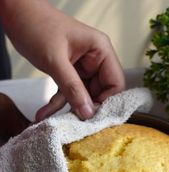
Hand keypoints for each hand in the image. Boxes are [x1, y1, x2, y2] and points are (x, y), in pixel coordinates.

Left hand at [1, 0, 124, 120]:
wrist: (16, 15)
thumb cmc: (37, 26)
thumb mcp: (55, 60)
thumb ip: (72, 87)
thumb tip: (87, 113)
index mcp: (100, 51)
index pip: (116, 83)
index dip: (108, 102)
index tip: (94, 117)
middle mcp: (94, 60)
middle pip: (101, 93)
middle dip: (88, 109)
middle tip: (76, 123)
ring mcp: (81, 68)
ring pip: (83, 97)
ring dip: (70, 109)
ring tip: (59, 122)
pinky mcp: (68, 74)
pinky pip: (66, 94)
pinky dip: (56, 105)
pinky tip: (43, 115)